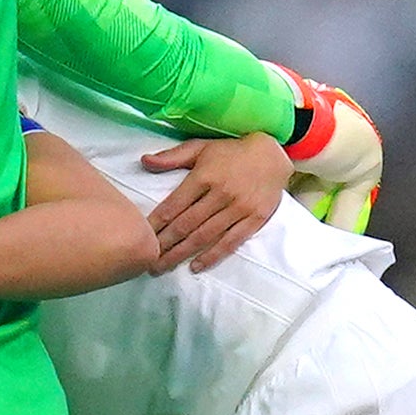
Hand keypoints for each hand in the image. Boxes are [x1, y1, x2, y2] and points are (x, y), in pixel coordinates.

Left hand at [138, 128, 293, 269]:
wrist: (273, 155)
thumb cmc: (231, 152)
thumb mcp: (200, 148)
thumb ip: (172, 157)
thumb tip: (144, 161)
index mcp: (204, 176)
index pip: (174, 204)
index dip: (157, 223)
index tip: (142, 236)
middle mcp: (220, 194)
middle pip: (186, 224)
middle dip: (165, 244)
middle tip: (147, 260)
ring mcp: (239, 208)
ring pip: (205, 236)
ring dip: (182, 253)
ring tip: (163, 266)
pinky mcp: (254, 219)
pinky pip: (230, 242)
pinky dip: (212, 256)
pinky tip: (196, 266)